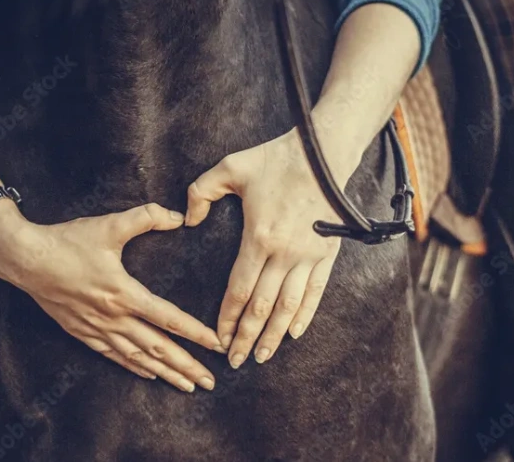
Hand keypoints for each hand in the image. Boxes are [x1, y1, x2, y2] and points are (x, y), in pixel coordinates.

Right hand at [0, 201, 222, 392]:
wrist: (24, 258)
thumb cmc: (67, 241)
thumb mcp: (110, 224)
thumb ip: (147, 217)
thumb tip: (178, 216)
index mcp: (123, 293)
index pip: (168, 318)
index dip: (195, 333)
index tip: (217, 345)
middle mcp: (112, 317)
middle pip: (158, 347)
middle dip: (186, 366)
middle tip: (210, 382)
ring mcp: (96, 328)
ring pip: (138, 357)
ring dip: (165, 373)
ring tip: (188, 386)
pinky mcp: (81, 331)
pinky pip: (113, 355)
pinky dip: (134, 366)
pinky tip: (149, 373)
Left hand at [185, 128, 357, 368]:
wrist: (322, 152)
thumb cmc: (275, 159)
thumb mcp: (230, 167)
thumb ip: (200, 192)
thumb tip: (187, 220)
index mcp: (258, 237)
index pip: (239, 290)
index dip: (227, 318)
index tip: (218, 339)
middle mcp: (284, 253)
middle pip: (262, 307)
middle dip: (246, 337)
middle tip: (235, 360)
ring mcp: (308, 256)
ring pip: (289, 307)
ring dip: (274, 335)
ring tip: (262, 355)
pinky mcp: (327, 253)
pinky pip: (316, 293)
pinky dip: (305, 316)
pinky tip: (294, 334)